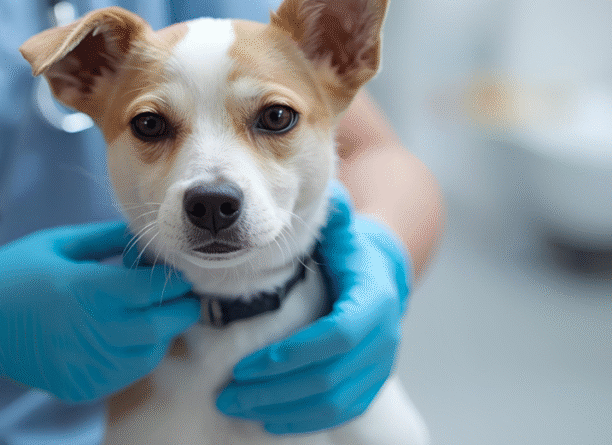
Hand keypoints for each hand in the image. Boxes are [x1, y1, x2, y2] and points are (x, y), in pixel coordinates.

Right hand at [0, 221, 198, 401]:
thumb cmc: (13, 274)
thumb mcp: (58, 243)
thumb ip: (106, 238)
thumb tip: (145, 234)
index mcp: (84, 289)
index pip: (149, 288)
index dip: (172, 280)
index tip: (179, 272)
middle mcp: (88, 330)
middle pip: (158, 325)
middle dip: (179, 310)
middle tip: (184, 296)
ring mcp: (84, 363)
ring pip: (148, 354)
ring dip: (161, 334)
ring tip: (158, 315)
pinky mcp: (80, 386)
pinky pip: (126, 374)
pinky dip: (139, 356)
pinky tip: (131, 337)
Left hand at [216, 184, 411, 433]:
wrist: (384, 273)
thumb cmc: (347, 249)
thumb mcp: (340, 228)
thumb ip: (330, 215)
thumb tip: (321, 192)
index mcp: (374, 297)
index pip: (339, 335)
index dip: (294, 353)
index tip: (248, 365)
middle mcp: (384, 337)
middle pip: (329, 377)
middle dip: (273, 389)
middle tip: (227, 394)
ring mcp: (381, 366)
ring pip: (333, 402)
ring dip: (281, 409)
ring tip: (236, 406)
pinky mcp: (372, 385)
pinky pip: (340, 413)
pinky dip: (304, 420)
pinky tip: (268, 420)